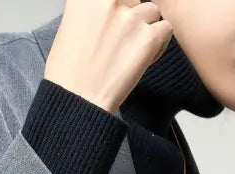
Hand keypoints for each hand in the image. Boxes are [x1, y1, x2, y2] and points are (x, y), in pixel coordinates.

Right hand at [46, 0, 173, 113]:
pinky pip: (165, 29)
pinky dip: (159, 44)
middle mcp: (109, 1)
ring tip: (132, 51)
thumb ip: (91, 12)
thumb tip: (105, 13)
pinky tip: (144, 58)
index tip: (114, 22)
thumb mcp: (69, 27)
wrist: (76, 102)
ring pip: (152, 12)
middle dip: (131, 17)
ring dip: (146, 29)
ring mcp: (130, 18)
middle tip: (121, 41)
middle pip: (133, 0)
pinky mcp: (148, 37)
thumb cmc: (69, 74)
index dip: (118, 8)